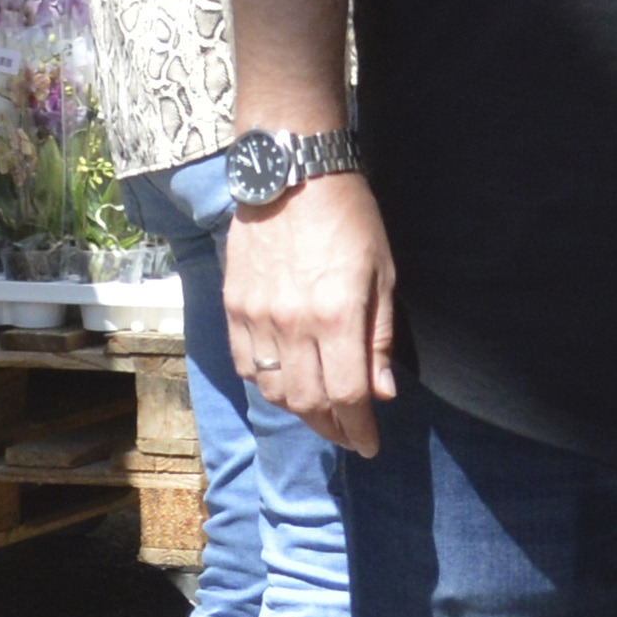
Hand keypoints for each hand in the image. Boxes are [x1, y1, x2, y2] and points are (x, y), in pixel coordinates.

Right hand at [225, 167, 401, 454]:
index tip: (370, 445)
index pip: (349, 397)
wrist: (292, 172)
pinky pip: (247, 364)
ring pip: (274, 390)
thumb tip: (381, 393)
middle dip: (332, 429)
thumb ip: (379, 338)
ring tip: (320, 411)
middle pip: (309, 403)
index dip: (360, 430)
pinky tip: (285, 380)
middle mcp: (294, 324)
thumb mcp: (382, 274)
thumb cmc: (349, 218)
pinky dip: (266, 382)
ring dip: (299, 411)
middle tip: (348, 435)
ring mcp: (257, 316)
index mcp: (338, 317)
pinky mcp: (234, 305)